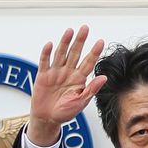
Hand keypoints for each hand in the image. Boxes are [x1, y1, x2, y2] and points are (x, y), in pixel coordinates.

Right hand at [28, 25, 106, 145]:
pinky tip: (50, 45)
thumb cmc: (65, 112)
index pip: (88, 63)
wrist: (48, 119)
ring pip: (61, 54)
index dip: (94, 52)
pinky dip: (47, 54)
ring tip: (70, 31)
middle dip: (80, 41)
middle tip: (85, 28)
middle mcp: (68, 73)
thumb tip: (104, 78)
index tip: (100, 42)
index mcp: (79, 79)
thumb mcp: (81, 102)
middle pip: (75, 54)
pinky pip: (45, 62)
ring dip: (65, 43)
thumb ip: (91, 90)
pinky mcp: (43, 75)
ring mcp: (56, 73)